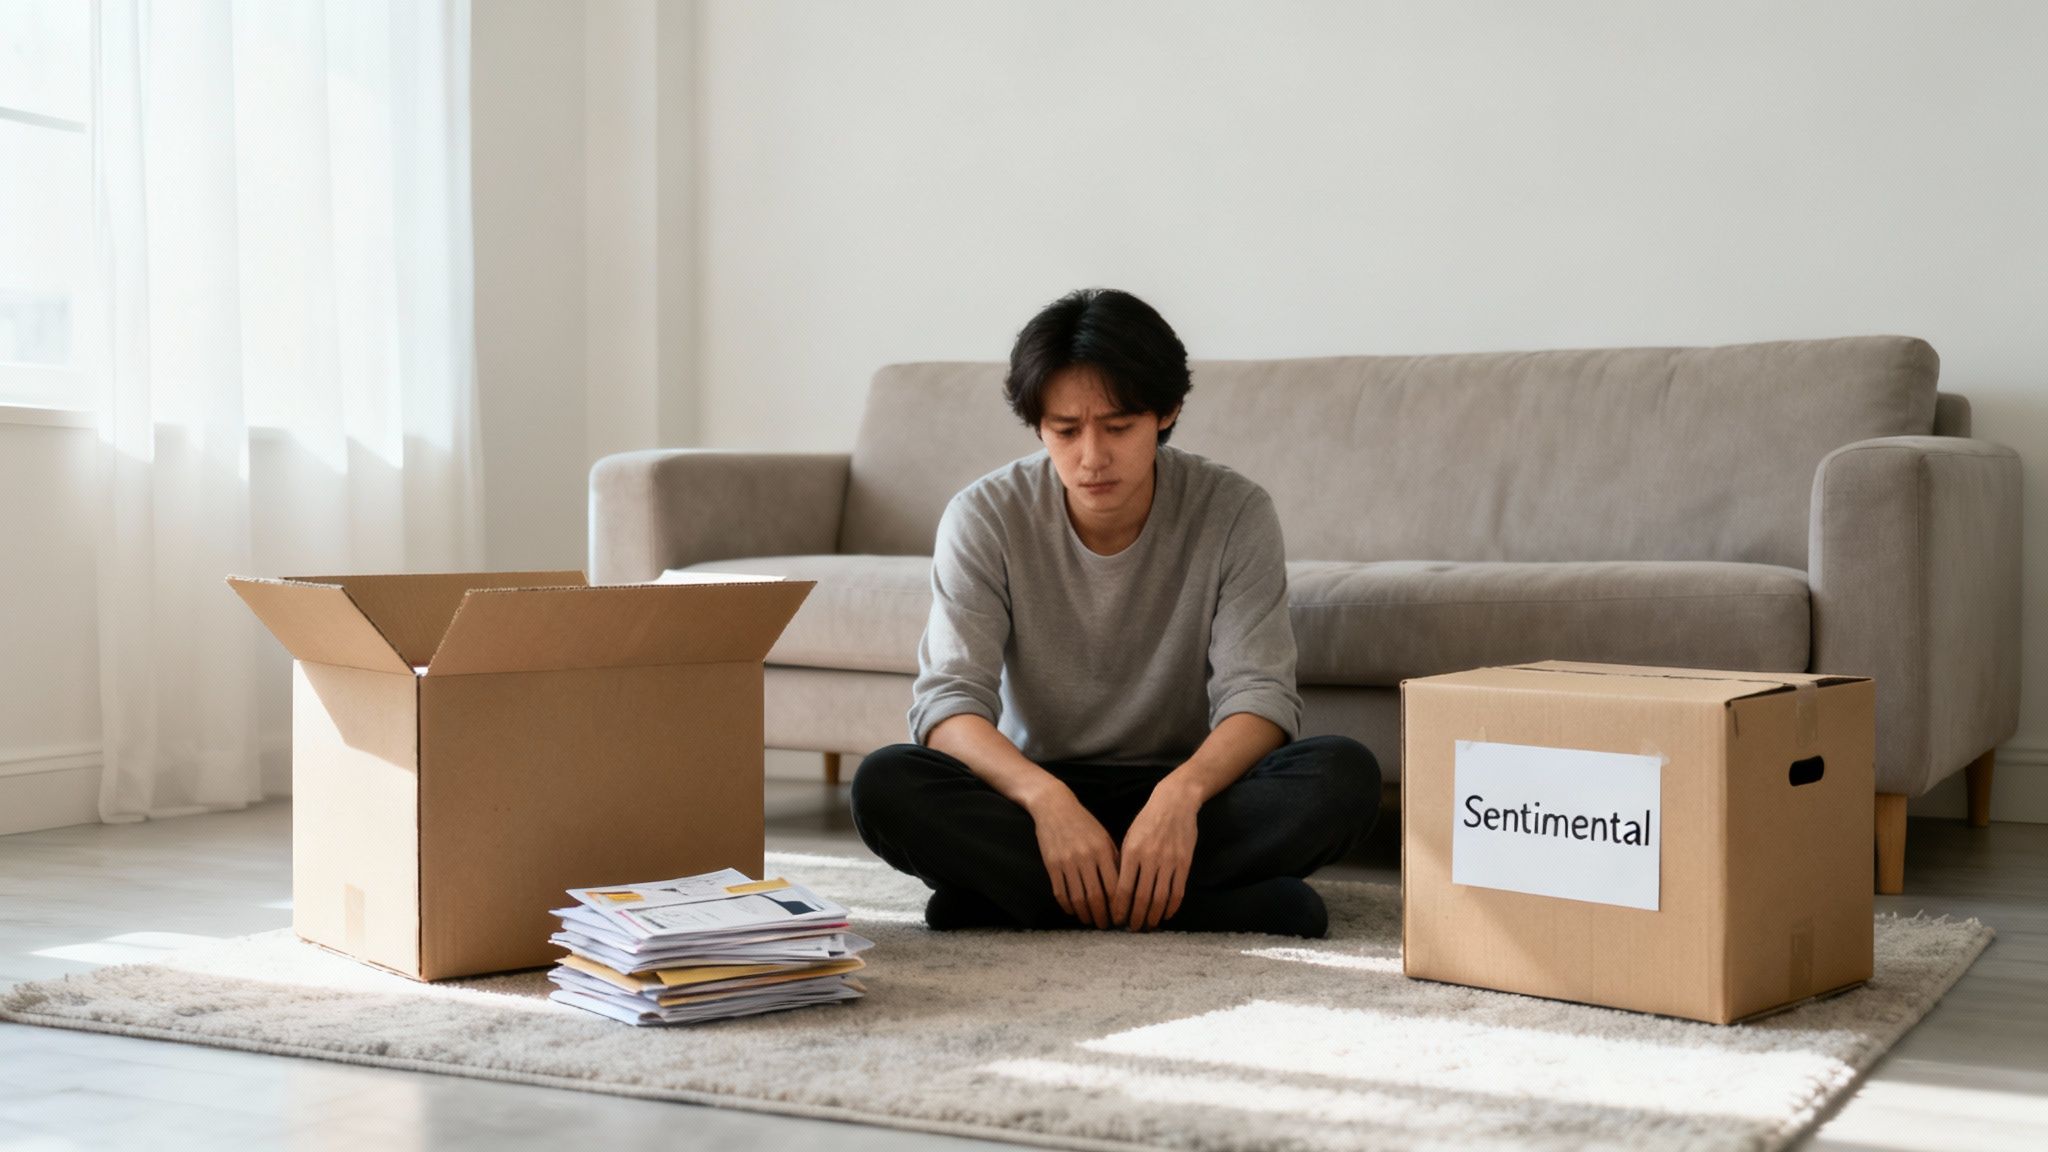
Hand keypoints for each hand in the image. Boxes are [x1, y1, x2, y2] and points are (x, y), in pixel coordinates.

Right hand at [1027, 787, 1120, 928]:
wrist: (1054, 807)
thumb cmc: (1084, 822)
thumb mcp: (1104, 837)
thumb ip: (1114, 859)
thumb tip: (1124, 886)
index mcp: (1103, 851)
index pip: (1114, 886)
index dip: (1118, 906)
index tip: (1121, 916)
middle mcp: (1086, 858)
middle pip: (1096, 897)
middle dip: (1102, 916)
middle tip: (1106, 926)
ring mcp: (1067, 863)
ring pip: (1078, 899)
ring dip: (1085, 915)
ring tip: (1090, 921)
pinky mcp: (1052, 865)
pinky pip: (1061, 893)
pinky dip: (1068, 907)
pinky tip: (1073, 912)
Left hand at [1114, 779, 1199, 930]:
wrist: (1175, 803)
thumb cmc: (1147, 820)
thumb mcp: (1130, 836)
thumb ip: (1124, 861)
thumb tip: (1118, 889)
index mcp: (1132, 852)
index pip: (1123, 888)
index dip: (1119, 908)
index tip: (1116, 919)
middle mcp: (1150, 859)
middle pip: (1142, 898)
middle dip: (1136, 917)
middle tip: (1133, 929)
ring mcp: (1169, 862)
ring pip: (1161, 898)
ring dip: (1154, 916)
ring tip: (1148, 926)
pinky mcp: (1184, 864)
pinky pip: (1178, 891)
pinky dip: (1171, 907)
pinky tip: (1166, 914)